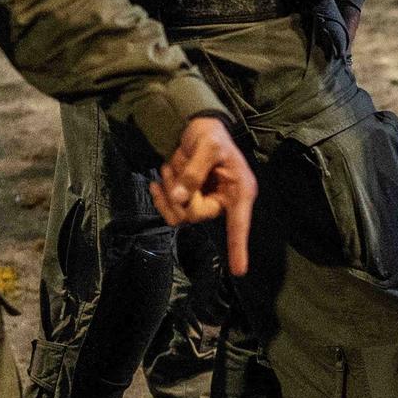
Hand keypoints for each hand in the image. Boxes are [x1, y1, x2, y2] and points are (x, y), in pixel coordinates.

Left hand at [149, 115, 255, 275]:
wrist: (200, 128)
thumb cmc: (212, 135)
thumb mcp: (207, 147)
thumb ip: (194, 172)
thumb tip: (179, 198)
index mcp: (239, 190)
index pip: (239, 223)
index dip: (239, 246)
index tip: (239, 270)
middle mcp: (224, 201)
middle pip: (196, 215)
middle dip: (180, 194)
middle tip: (176, 168)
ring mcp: (205, 202)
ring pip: (180, 215)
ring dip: (168, 192)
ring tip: (169, 168)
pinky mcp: (189, 201)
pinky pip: (170, 211)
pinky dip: (161, 196)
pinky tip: (158, 181)